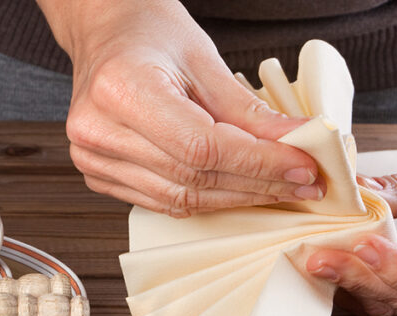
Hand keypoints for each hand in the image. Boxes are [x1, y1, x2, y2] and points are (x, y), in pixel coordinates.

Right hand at [37, 0, 323, 216]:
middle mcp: (99, 131)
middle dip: (257, 183)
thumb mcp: (202, 57)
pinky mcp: (98, 175)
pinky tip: (237, 190)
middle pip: (193, 179)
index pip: (202, 148)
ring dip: (236, 198)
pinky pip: (161, 202)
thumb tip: (293, 142)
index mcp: (121, 91)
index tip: (303, 166)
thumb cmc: (145, 33)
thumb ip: (245, 108)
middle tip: (303, 180)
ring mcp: (93, 158)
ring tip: (277, 187)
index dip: (259, 163)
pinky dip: (205, 200)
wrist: (106, 34)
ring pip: (179, 199)